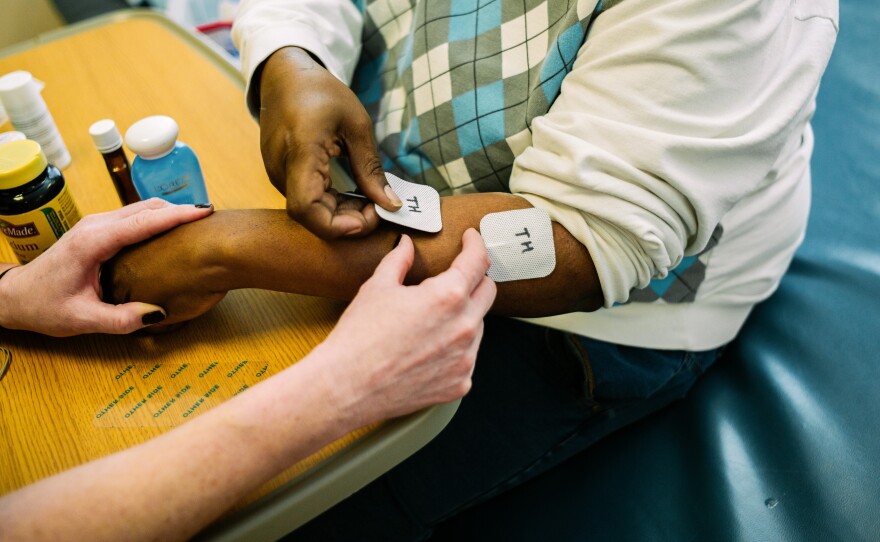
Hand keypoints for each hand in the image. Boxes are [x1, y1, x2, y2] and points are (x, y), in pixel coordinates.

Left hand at [0, 199, 213, 336]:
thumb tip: (158, 313)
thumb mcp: (82, 320)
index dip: (175, 216)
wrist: (15, 296)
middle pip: (145, 208)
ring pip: (140, 209)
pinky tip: (172, 229)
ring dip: (169, 212)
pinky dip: (157, 218)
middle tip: (210, 217)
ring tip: (197, 222)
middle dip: (179, 209)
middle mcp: (95, 226)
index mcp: (93, 243)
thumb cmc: (44, 306)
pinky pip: (134, 217)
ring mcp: (96, 224)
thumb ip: (121, 320)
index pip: (142, 222)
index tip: (203, 212)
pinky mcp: (98, 230)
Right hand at [259, 46, 401, 238]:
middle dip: (349, 222)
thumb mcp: (357, 124)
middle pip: (311, 216)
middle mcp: (282, 169)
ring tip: (370, 199)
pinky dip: (331, 204)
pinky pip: (306, 200)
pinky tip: (352, 194)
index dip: (338, 225)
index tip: (371, 216)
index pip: (306, 208)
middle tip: (380, 209)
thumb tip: (391, 205)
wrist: (284, 77)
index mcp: (301, 151)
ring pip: (309, 211)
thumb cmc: (320, 92)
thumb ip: (371, 168)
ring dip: (342, 213)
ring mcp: (277, 174)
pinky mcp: (281, 175)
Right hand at [316, 229, 496, 426]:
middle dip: (475, 279)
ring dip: (463, 316)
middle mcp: (464, 326)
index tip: (471, 240)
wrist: (347, 386)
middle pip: (488, 291)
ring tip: (431, 320)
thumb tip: (406, 245)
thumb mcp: (377, 287)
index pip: (477, 261)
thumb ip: (399, 260)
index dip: (476, 244)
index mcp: (447, 296)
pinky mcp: (460, 382)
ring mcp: (465, 358)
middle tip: (454, 277)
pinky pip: (467, 357)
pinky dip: (455, 348)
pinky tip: (428, 348)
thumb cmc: (359, 337)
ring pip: (478, 325)